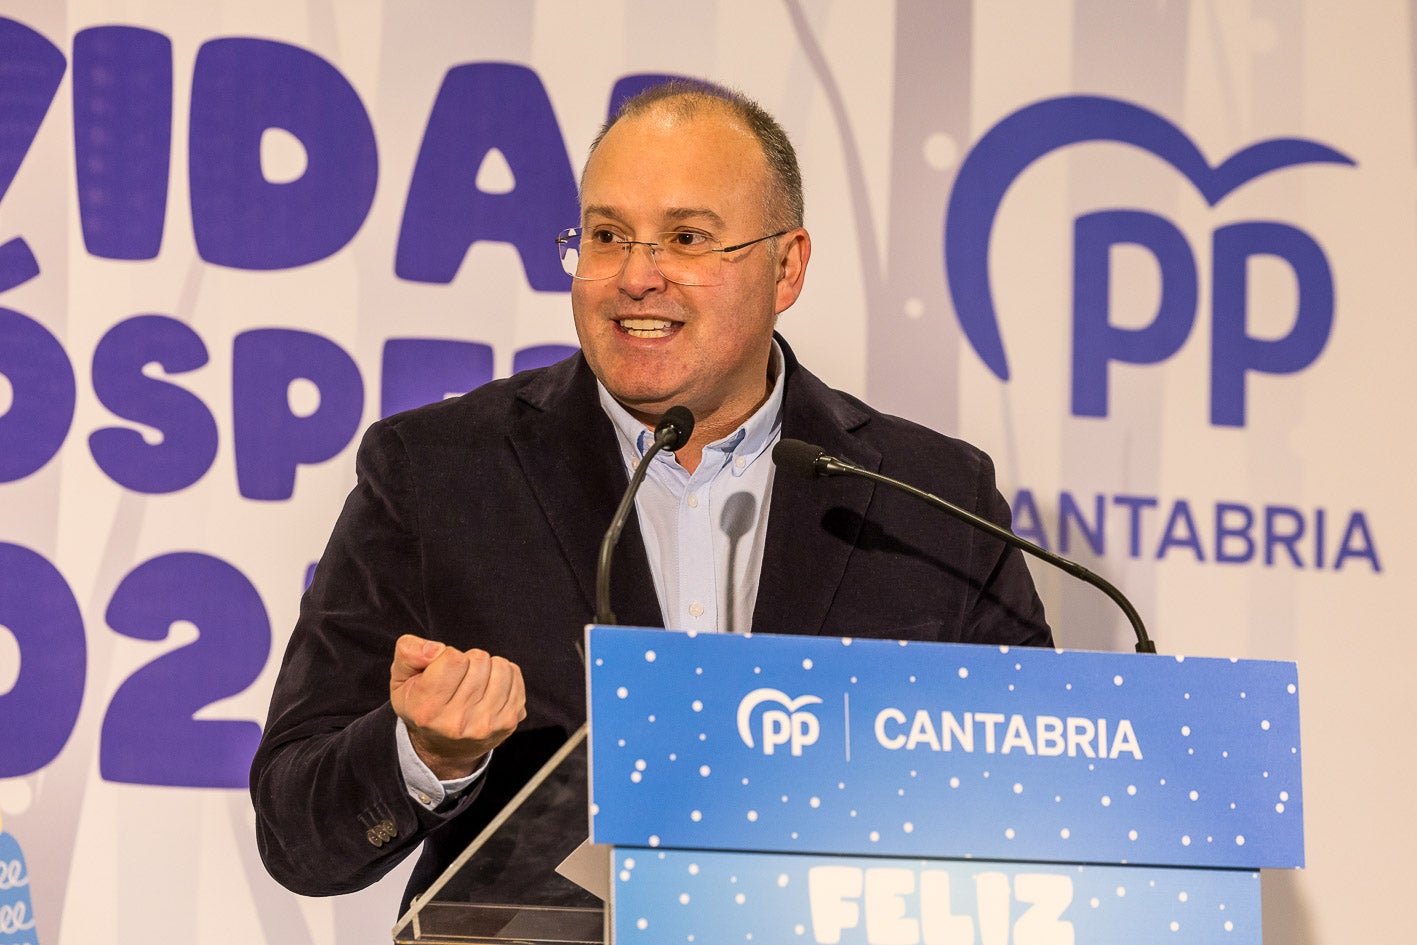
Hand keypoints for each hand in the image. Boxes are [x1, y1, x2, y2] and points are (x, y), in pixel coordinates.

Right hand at [389, 634, 526, 779]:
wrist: (443, 748)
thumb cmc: (422, 705)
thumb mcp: (401, 679)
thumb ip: (409, 653)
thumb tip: (436, 650)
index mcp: (428, 710)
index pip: (453, 658)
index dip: (447, 656)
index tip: (442, 670)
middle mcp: (458, 722)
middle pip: (479, 660)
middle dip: (468, 662)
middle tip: (458, 679)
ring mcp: (486, 724)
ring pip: (501, 666)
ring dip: (488, 667)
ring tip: (475, 682)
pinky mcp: (509, 722)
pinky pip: (515, 676)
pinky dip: (504, 675)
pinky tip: (489, 689)